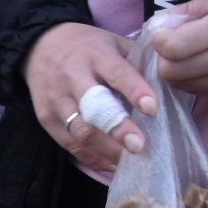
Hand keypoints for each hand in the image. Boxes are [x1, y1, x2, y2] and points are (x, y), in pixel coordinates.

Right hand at [23, 22, 157, 174]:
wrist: (39, 46)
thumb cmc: (86, 46)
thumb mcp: (112, 42)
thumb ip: (136, 61)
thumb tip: (168, 81)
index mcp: (96, 55)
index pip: (117, 73)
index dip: (135, 91)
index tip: (152, 109)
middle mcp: (73, 77)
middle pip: (94, 107)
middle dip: (116, 128)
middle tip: (138, 146)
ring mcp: (56, 100)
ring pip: (80, 131)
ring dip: (105, 149)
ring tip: (127, 161)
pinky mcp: (45, 118)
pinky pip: (68, 144)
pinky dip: (90, 158)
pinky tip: (108, 165)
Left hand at [155, 0, 207, 95]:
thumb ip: (191, 9)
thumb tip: (159, 22)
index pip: (175, 47)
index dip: (160, 41)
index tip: (163, 34)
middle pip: (173, 72)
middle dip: (164, 59)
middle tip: (171, 47)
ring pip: (184, 85)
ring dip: (177, 72)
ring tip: (187, 55)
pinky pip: (201, 91)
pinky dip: (194, 80)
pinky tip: (203, 65)